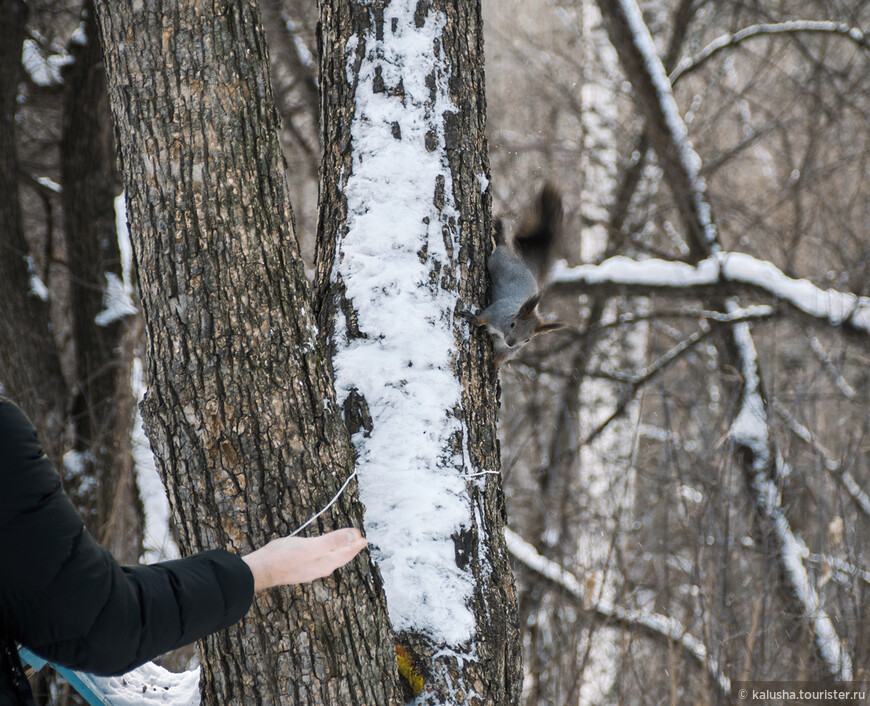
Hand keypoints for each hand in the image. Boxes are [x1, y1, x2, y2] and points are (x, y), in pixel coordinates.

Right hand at [242, 528, 367, 590]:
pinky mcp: (299, 569)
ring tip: (344, 548)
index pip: (346, 553)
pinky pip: (320, 561)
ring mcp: (309, 570)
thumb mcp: (312, 545)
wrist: (261, 570)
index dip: (355, 544)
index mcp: (325, 563)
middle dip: (350, 549)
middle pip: (340, 558)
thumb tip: (354, 537)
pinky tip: (322, 554)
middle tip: (359, 542)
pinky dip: (326, 555)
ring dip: (339, 552)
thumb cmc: (285, 557)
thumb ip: (333, 541)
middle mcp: (320, 569)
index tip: (363, 538)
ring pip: (330, 561)